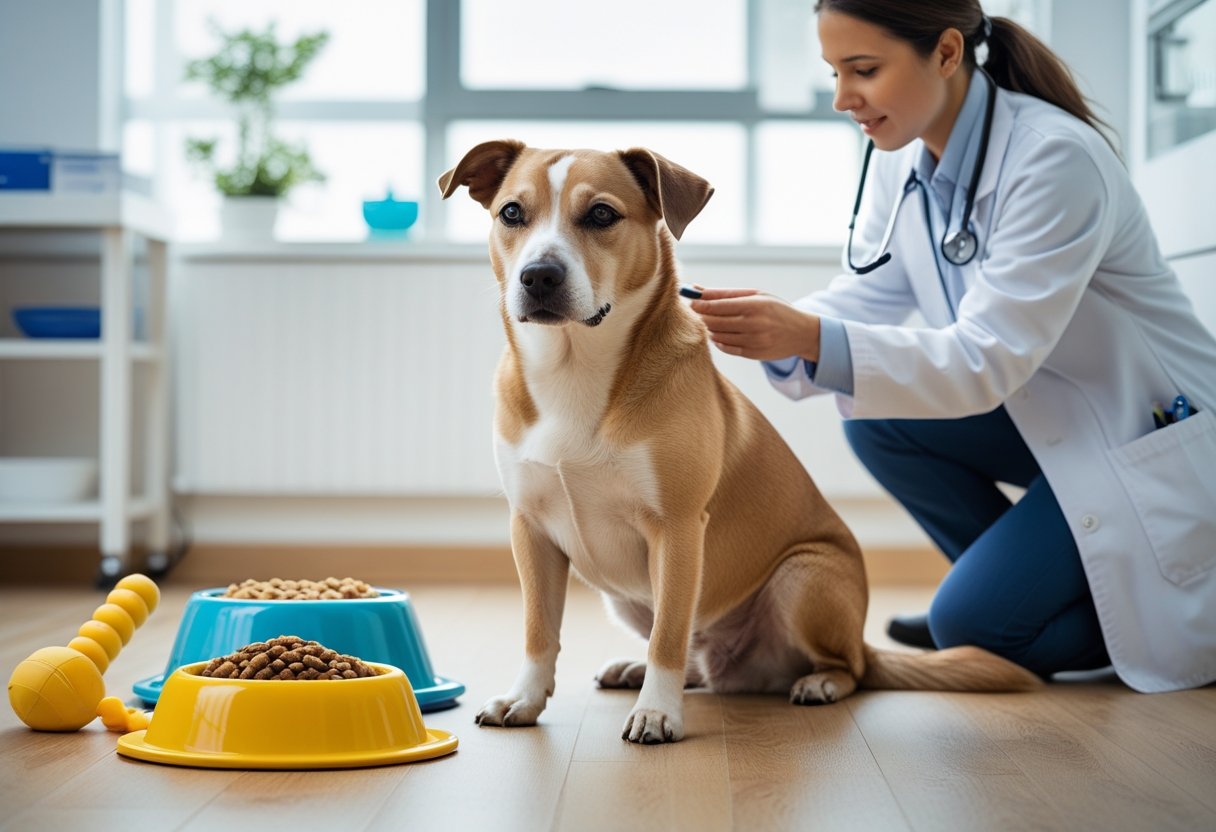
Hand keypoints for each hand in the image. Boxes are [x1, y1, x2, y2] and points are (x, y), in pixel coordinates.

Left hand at [689, 287, 820, 361]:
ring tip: (711, 320)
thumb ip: (724, 293)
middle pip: (713, 322)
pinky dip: (718, 340)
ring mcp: (753, 341)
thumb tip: (695, 290)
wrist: (801, 332)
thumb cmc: (775, 309)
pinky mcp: (753, 354)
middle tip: (696, 311)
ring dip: (709, 328)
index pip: (716, 306)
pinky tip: (720, 333)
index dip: (698, 304)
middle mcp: (753, 324)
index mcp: (753, 305)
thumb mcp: (755, 295)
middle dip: (701, 316)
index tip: (690, 301)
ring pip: (717, 336)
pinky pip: (726, 348)